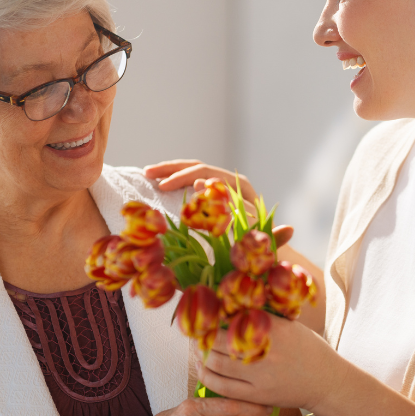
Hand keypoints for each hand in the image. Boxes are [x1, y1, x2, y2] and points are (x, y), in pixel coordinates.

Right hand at [144, 160, 293, 247]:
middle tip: (149, 174)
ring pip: (193, 171)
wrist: (266, 249)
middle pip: (197, 167)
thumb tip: (201, 183)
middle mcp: (230, 182)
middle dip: (172, 170)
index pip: (204, 173)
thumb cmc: (258, 240)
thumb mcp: (247, 225)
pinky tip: (159, 182)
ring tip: (148, 173)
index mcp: (237, 185)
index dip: (182, 178)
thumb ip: (230, 207)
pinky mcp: (214, 196)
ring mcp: (222, 188)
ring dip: (170, 171)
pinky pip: (192, 182)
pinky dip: (175, 180)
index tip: (162, 187)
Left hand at [198, 315, 341, 411]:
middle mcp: (264, 351)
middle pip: (217, 341)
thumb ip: (263, 317)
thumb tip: (232, 305)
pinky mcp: (256, 395)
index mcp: (272, 329)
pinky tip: (203, 368)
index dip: (212, 317)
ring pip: (215, 364)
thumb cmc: (307, 349)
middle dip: (201, 336)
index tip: (204, 314)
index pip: (231, 318)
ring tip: (197, 348)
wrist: (326, 381)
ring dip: (200, 355)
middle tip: (195, 332)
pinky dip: (206, 376)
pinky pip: (221, 387)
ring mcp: (259, 376)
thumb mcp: (289, 325)